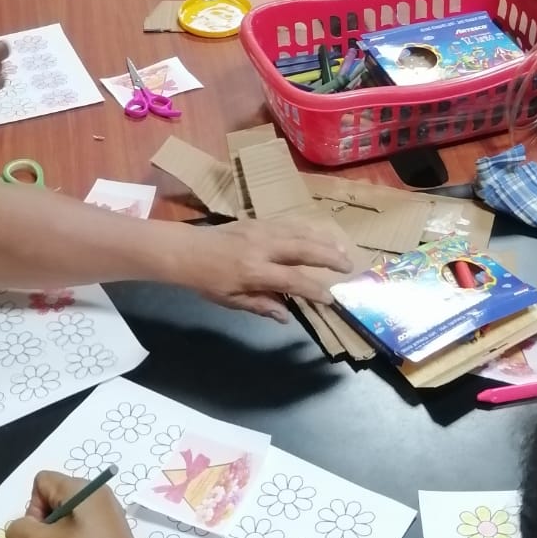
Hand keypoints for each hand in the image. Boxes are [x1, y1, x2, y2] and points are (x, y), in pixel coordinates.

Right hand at [6, 471, 145, 537]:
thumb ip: (17, 529)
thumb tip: (23, 527)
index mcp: (81, 487)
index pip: (41, 482)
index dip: (32, 507)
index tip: (41, 534)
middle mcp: (98, 492)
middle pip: (56, 497)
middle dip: (45, 523)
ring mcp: (110, 511)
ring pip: (69, 515)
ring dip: (59, 536)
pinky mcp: (116, 530)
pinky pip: (85, 527)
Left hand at [175, 217, 353, 321]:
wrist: (187, 250)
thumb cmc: (207, 280)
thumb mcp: (232, 300)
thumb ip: (261, 305)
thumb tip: (287, 316)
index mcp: (254, 271)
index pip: (293, 280)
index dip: (314, 290)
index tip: (330, 299)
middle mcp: (262, 247)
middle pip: (303, 249)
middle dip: (329, 257)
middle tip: (349, 265)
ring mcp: (261, 230)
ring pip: (300, 232)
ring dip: (324, 240)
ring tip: (342, 249)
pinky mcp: (258, 220)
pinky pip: (289, 223)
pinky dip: (308, 229)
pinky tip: (320, 235)